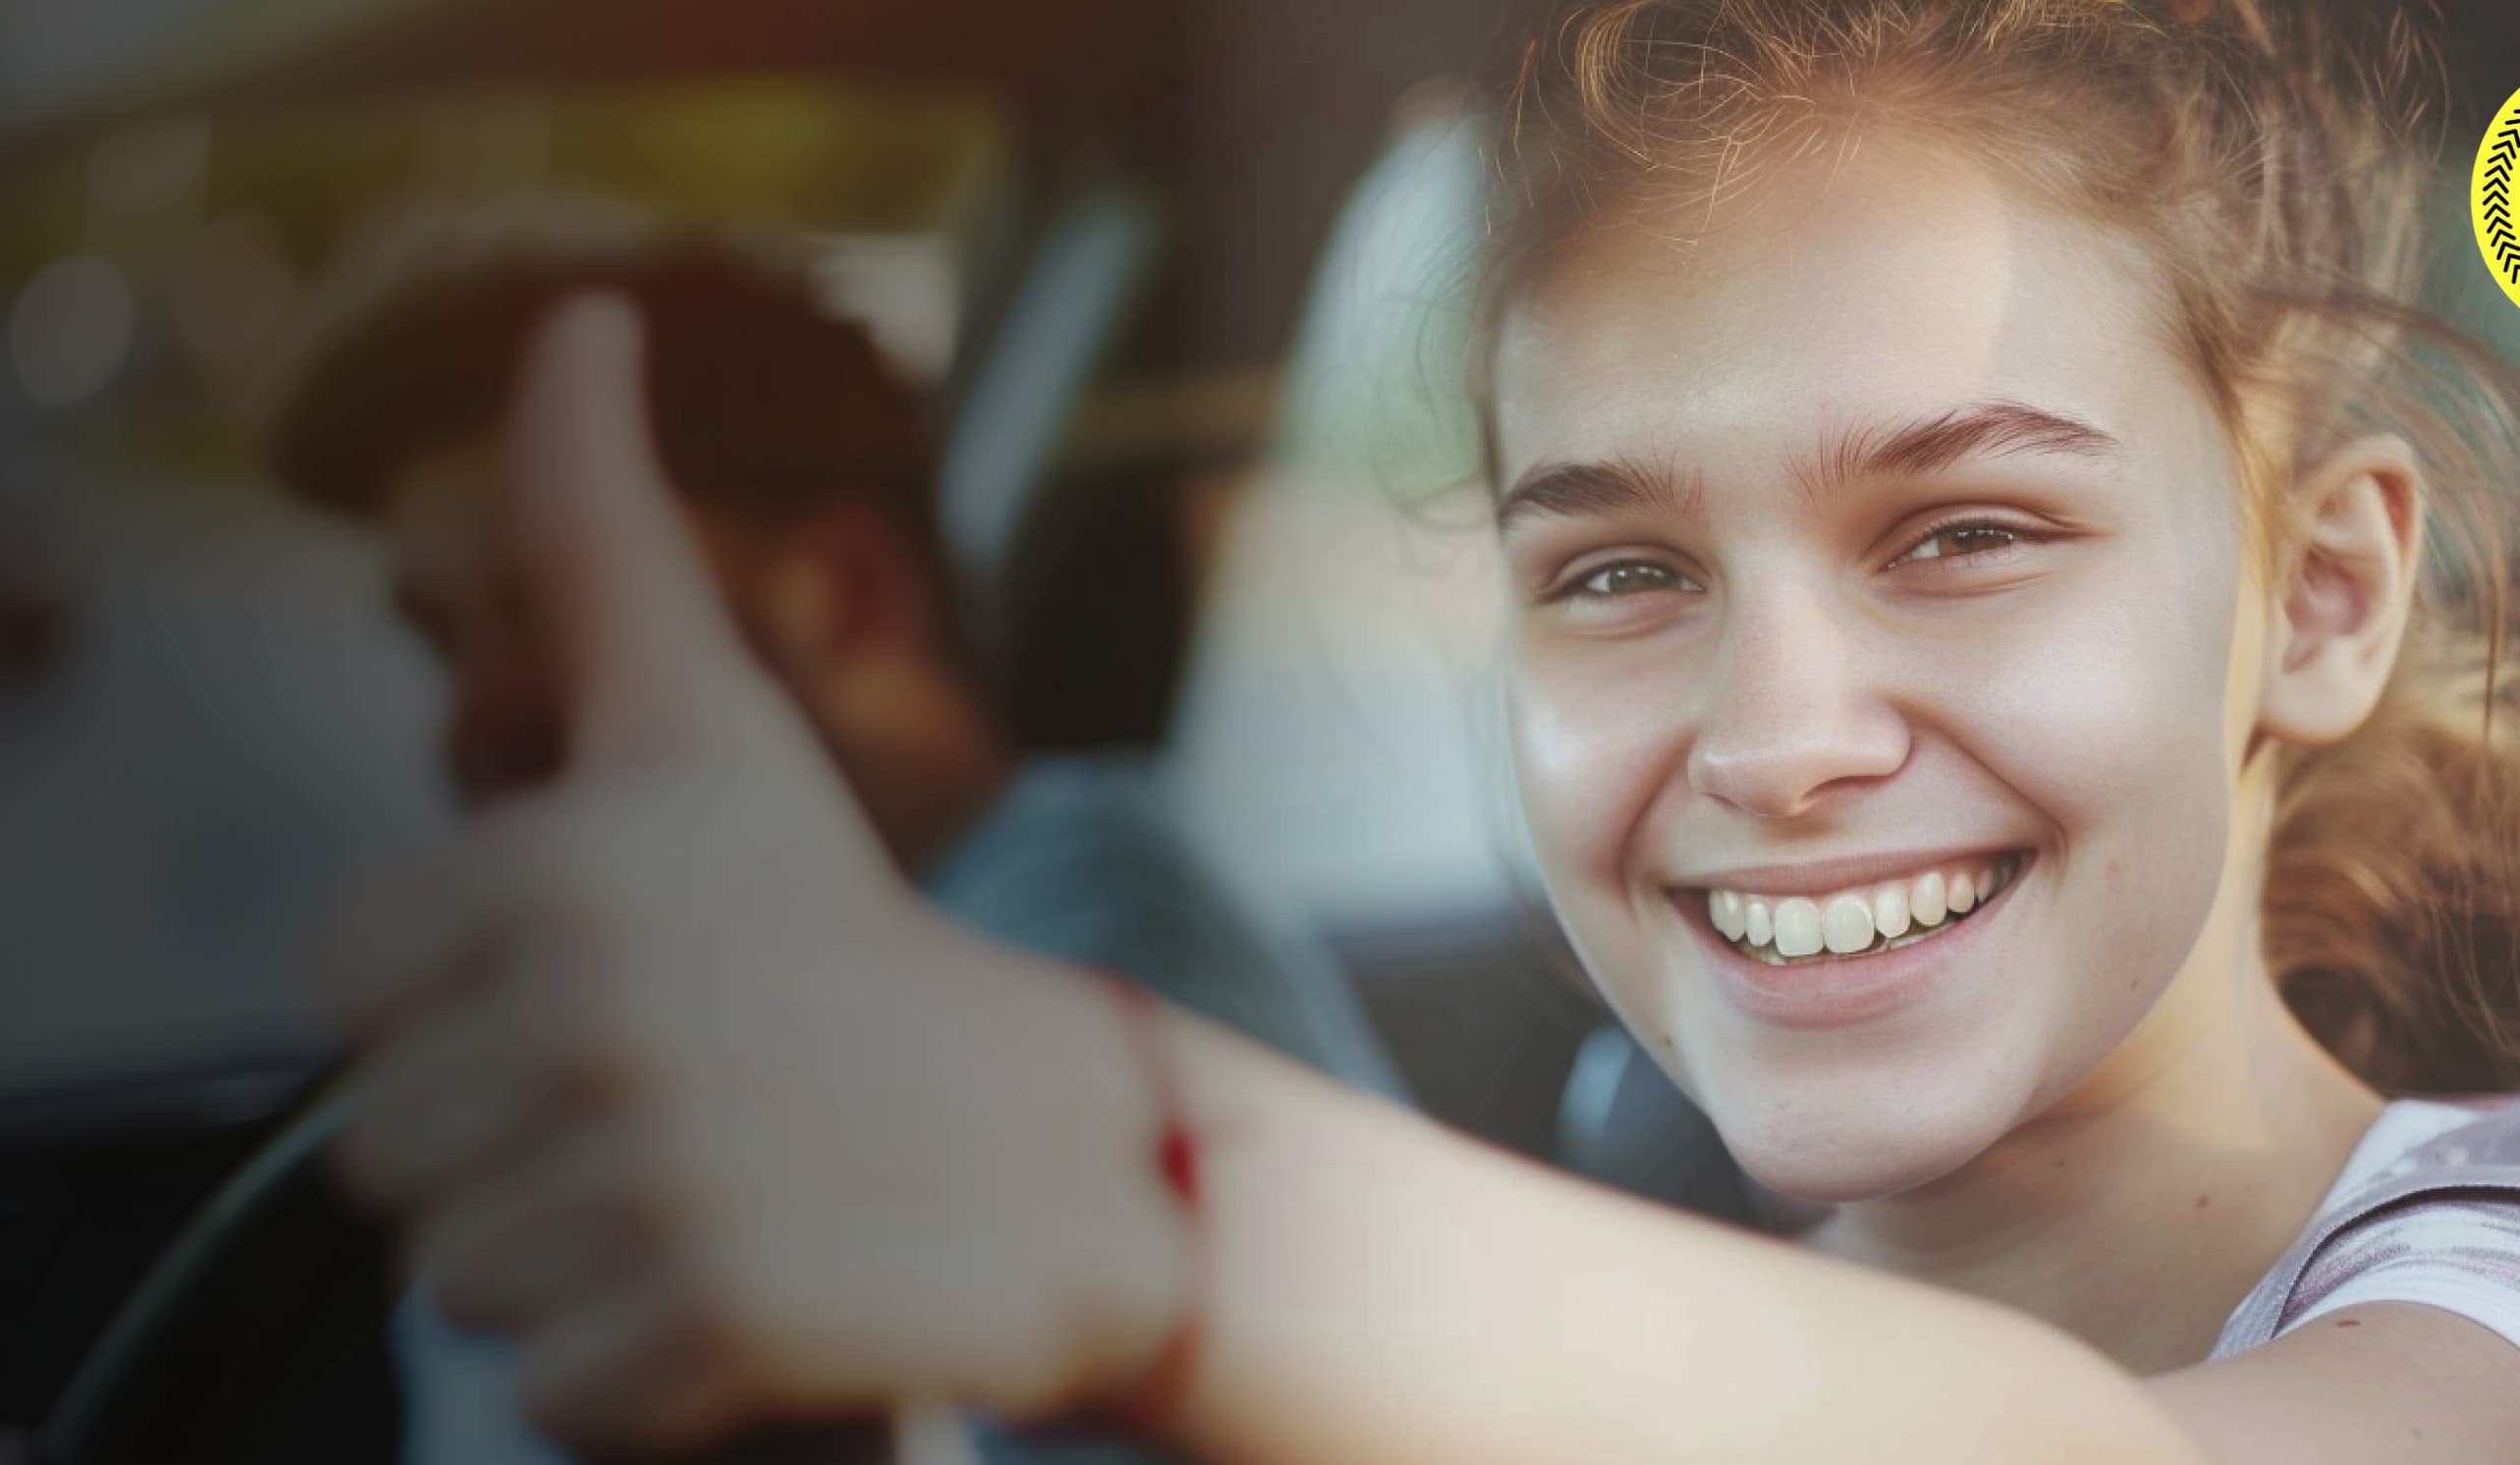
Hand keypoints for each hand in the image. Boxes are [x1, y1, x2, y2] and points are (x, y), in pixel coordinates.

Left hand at [309, 298, 1189, 1456]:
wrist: (1076, 1154)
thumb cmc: (852, 940)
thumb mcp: (713, 727)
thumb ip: (602, 538)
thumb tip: (578, 317)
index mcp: (558, 865)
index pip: (346, 993)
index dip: (468, 1007)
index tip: (619, 990)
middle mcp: (590, 1013)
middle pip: (386, 1153)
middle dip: (518, 1143)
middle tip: (689, 1099)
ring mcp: (649, 1178)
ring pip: (455, 1280)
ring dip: (577, 1258)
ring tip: (728, 1187)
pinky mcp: (703, 1331)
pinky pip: (553, 1393)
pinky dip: (644, 1375)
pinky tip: (761, 1288)